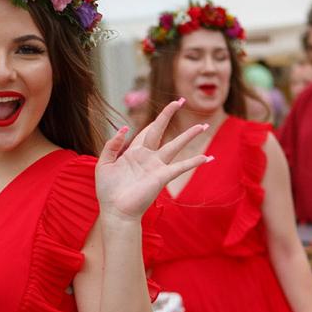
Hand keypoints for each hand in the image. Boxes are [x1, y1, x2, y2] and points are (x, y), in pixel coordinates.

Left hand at [95, 98, 210, 221]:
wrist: (115, 211)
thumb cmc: (108, 191)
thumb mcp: (104, 164)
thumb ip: (112, 144)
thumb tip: (125, 128)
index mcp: (133, 153)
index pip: (145, 131)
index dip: (152, 119)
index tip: (158, 111)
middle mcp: (147, 157)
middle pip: (160, 130)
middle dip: (169, 114)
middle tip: (180, 100)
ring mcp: (156, 166)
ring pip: (175, 146)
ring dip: (189, 135)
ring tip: (203, 126)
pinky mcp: (162, 177)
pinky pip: (181, 167)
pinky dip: (194, 162)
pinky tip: (207, 158)